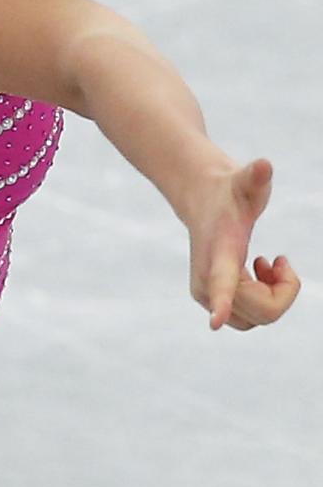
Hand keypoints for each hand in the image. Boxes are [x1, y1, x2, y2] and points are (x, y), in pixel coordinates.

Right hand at [186, 158, 300, 330]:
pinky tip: (261, 271)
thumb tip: (265, 165)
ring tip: (268, 264)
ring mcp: (207, 296)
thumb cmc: (230, 190)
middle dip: (284, 292)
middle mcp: (207, 282)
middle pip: (262, 312)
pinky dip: (266, 300)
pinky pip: (251, 318)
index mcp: (218, 254)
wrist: (200, 198)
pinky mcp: (212, 300)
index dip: (221, 302)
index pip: (220, 281)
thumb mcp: (246, 181)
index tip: (216, 320)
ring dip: (274, 296)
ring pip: (258, 319)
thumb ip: (255, 176)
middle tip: (279, 260)